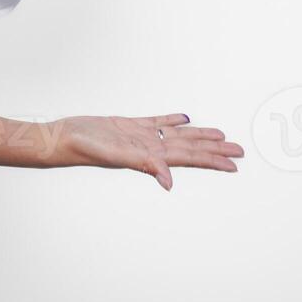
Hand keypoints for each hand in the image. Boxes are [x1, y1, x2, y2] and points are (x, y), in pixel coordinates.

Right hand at [52, 113, 244, 190]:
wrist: (62, 139)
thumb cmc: (83, 150)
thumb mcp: (116, 157)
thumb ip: (143, 166)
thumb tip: (169, 182)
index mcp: (150, 155)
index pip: (190, 158)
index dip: (213, 160)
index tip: (234, 164)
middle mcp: (149, 147)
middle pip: (190, 148)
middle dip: (215, 149)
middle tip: (239, 150)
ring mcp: (140, 136)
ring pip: (178, 135)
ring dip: (199, 136)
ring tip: (220, 135)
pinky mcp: (129, 125)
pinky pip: (157, 122)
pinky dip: (173, 121)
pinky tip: (185, 119)